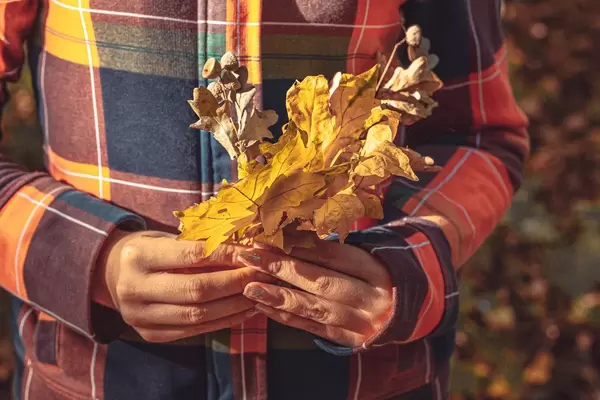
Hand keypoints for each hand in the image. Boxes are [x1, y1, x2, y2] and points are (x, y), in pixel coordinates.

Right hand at [92, 229, 271, 342]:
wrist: (112, 274)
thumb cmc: (149, 249)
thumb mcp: (166, 238)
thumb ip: (199, 245)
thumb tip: (247, 248)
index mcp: (137, 256)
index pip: (192, 255)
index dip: (227, 255)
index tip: (253, 253)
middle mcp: (133, 288)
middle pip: (196, 290)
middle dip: (235, 283)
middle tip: (261, 275)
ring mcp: (139, 316)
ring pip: (197, 315)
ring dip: (234, 306)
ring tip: (258, 294)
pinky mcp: (150, 334)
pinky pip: (194, 331)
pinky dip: (223, 321)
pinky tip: (243, 310)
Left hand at [238, 241, 391, 347]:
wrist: (411, 312)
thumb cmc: (379, 276)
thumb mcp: (367, 256)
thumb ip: (334, 250)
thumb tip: (290, 236)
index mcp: (377, 270)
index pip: (333, 256)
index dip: (298, 246)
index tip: (269, 237)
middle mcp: (371, 297)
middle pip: (321, 280)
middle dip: (282, 268)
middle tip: (250, 256)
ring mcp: (361, 322)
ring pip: (314, 308)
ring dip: (279, 296)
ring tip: (250, 285)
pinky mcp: (350, 340)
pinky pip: (313, 329)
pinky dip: (286, 317)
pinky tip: (263, 306)